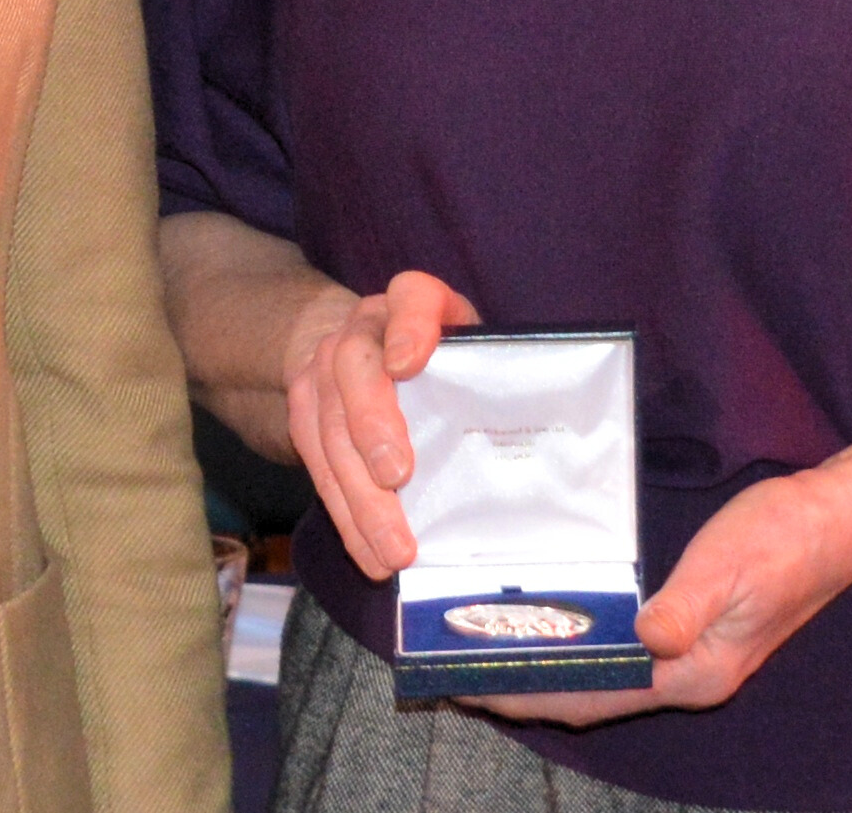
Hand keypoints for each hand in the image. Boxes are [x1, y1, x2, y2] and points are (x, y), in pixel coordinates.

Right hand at [282, 270, 479, 578]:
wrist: (364, 345)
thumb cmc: (441, 358)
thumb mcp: (471, 347)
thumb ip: (495, 375)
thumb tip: (548, 444)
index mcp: (412, 303)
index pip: (412, 297)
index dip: (408, 326)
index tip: (408, 362)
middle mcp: (361, 329)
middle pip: (356, 367)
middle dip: (372, 421)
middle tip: (396, 476)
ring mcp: (324, 370)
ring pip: (330, 427)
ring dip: (361, 493)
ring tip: (395, 548)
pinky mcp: (304, 412)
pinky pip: (317, 465)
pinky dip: (345, 514)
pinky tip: (371, 553)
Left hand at [465, 465, 851, 725]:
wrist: (837, 520)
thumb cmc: (785, 536)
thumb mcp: (731, 563)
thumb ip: (687, 608)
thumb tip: (642, 640)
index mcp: (695, 671)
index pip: (596, 695)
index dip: (531, 693)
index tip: (473, 685)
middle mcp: (688, 675)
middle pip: (591, 696)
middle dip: (525, 688)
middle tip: (457, 669)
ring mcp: (691, 656)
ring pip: (603, 677)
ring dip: (547, 669)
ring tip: (486, 649)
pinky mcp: (690, 631)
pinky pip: (620, 652)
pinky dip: (579, 645)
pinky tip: (550, 623)